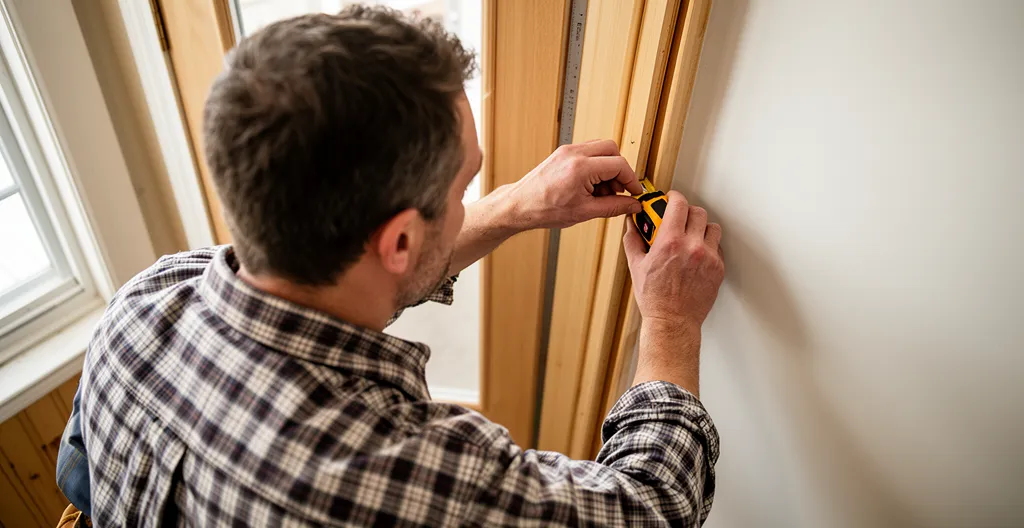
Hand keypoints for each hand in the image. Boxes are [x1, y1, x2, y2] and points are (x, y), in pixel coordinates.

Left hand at [508, 140, 644, 229]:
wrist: (520, 205)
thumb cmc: (543, 209)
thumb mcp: (585, 212)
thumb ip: (614, 207)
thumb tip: (632, 205)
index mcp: (581, 167)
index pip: (619, 164)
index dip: (631, 180)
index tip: (634, 192)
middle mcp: (574, 153)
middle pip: (612, 150)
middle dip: (620, 170)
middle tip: (619, 190)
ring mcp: (567, 150)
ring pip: (601, 148)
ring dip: (608, 167)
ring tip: (602, 191)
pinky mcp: (563, 152)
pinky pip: (588, 152)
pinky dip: (596, 165)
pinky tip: (591, 185)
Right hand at [624, 191, 723, 394]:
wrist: (673, 322)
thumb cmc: (654, 298)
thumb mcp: (637, 266)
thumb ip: (634, 240)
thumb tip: (632, 224)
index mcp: (670, 242)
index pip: (678, 205)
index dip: (674, 198)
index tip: (671, 199)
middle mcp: (691, 246)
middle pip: (697, 212)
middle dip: (687, 213)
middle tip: (679, 220)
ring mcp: (707, 257)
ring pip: (712, 228)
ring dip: (702, 228)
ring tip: (691, 237)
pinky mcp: (718, 268)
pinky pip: (717, 247)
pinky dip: (707, 247)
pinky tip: (696, 255)